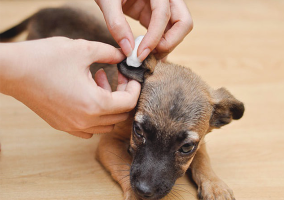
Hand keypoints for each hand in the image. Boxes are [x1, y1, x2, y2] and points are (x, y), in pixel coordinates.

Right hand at [0, 37, 140, 138]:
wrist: (13, 70)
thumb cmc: (45, 59)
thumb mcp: (83, 49)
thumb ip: (109, 53)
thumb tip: (123, 55)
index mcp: (94, 104)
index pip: (129, 103)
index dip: (135, 87)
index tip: (130, 75)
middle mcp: (86, 120)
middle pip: (120, 116)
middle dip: (124, 95)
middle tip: (117, 77)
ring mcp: (73, 126)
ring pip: (106, 124)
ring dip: (110, 105)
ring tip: (99, 82)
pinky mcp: (62, 125)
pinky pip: (89, 128)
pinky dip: (96, 115)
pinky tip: (88, 96)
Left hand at [96, 0, 192, 59]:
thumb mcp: (107, 1)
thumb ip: (116, 23)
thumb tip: (129, 50)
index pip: (163, 15)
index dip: (154, 38)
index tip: (140, 55)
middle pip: (183, 23)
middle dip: (169, 43)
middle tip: (151, 56)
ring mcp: (163, 8)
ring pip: (177, 30)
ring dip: (165, 47)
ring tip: (146, 57)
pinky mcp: (155, 16)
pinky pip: (165, 33)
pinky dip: (158, 46)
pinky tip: (147, 55)